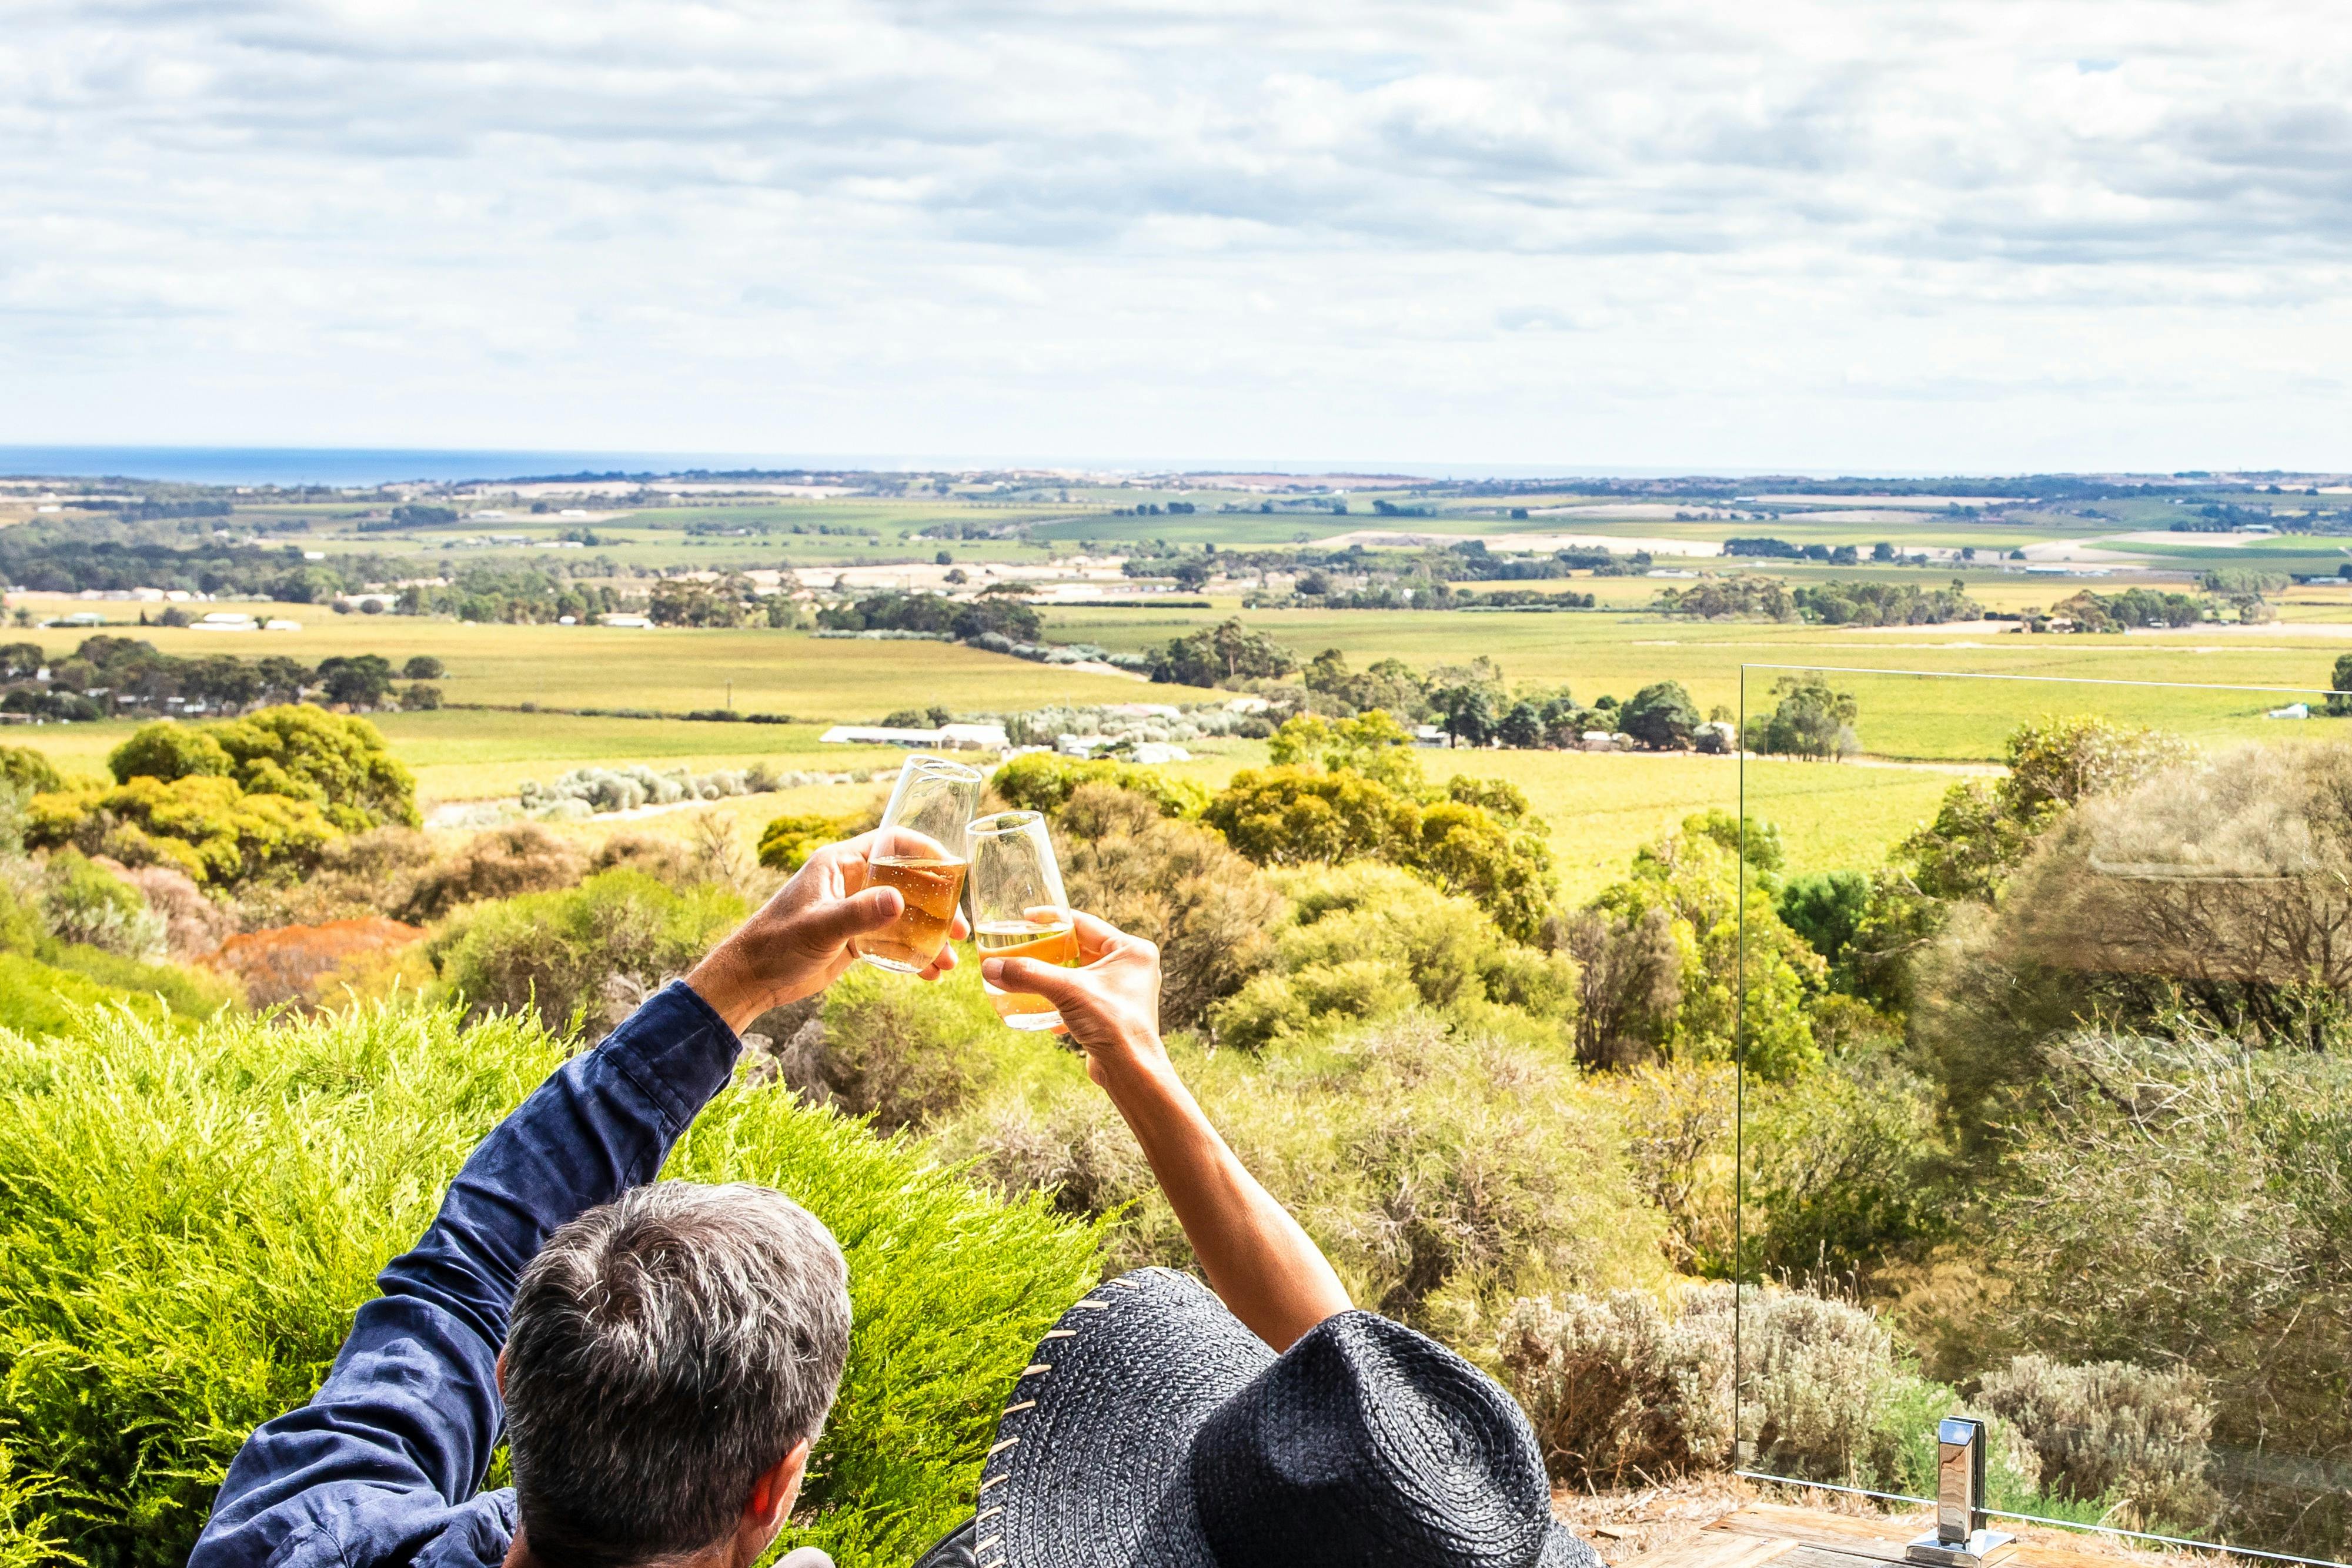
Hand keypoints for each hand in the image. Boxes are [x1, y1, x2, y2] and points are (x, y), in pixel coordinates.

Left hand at [687, 831, 966, 1032]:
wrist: (751, 979)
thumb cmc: (776, 943)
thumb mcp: (819, 927)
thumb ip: (859, 914)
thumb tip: (900, 902)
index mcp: (840, 864)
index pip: (891, 842)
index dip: (925, 850)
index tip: (953, 869)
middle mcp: (851, 882)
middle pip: (907, 882)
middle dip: (938, 905)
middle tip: (960, 929)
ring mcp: (854, 911)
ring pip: (904, 916)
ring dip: (929, 936)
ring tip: (950, 960)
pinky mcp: (854, 939)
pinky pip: (892, 942)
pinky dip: (912, 956)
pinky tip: (931, 974)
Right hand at [980, 911, 1165, 1087]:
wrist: (1131, 1072)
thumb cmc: (1112, 1024)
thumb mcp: (1067, 991)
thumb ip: (1029, 975)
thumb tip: (992, 967)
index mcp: (1131, 950)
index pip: (1085, 923)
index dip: (1053, 919)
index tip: (1027, 918)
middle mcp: (1132, 967)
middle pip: (1081, 948)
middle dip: (1052, 951)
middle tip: (1024, 947)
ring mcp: (1125, 991)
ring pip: (1081, 975)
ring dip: (1056, 977)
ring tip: (1029, 976)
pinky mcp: (1115, 1013)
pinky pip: (1084, 997)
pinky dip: (1064, 1001)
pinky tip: (1045, 1012)